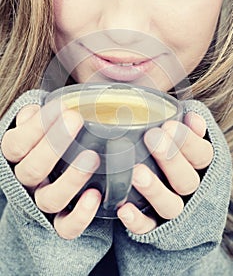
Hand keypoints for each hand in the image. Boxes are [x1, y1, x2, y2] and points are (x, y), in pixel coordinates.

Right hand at [1, 102, 100, 239]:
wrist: (52, 168)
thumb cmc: (48, 139)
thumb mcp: (39, 125)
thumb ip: (36, 117)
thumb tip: (37, 110)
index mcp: (16, 157)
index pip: (16, 145)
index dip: (37, 126)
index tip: (62, 107)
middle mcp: (26, 181)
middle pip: (31, 170)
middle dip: (54, 144)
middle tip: (75, 121)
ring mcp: (42, 202)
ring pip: (49, 200)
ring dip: (70, 179)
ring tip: (91, 157)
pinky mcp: (60, 221)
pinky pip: (66, 227)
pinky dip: (80, 215)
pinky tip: (94, 195)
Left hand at [117, 112, 212, 233]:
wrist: (164, 188)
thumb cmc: (169, 152)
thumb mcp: (181, 138)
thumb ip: (187, 128)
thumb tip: (192, 116)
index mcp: (199, 167)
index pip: (202, 155)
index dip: (188, 141)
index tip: (169, 125)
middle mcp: (189, 190)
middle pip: (187, 180)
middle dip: (170, 159)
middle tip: (152, 138)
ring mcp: (172, 209)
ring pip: (170, 206)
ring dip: (155, 190)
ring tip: (137, 172)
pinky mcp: (153, 226)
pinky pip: (147, 228)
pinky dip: (137, 221)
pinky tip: (124, 209)